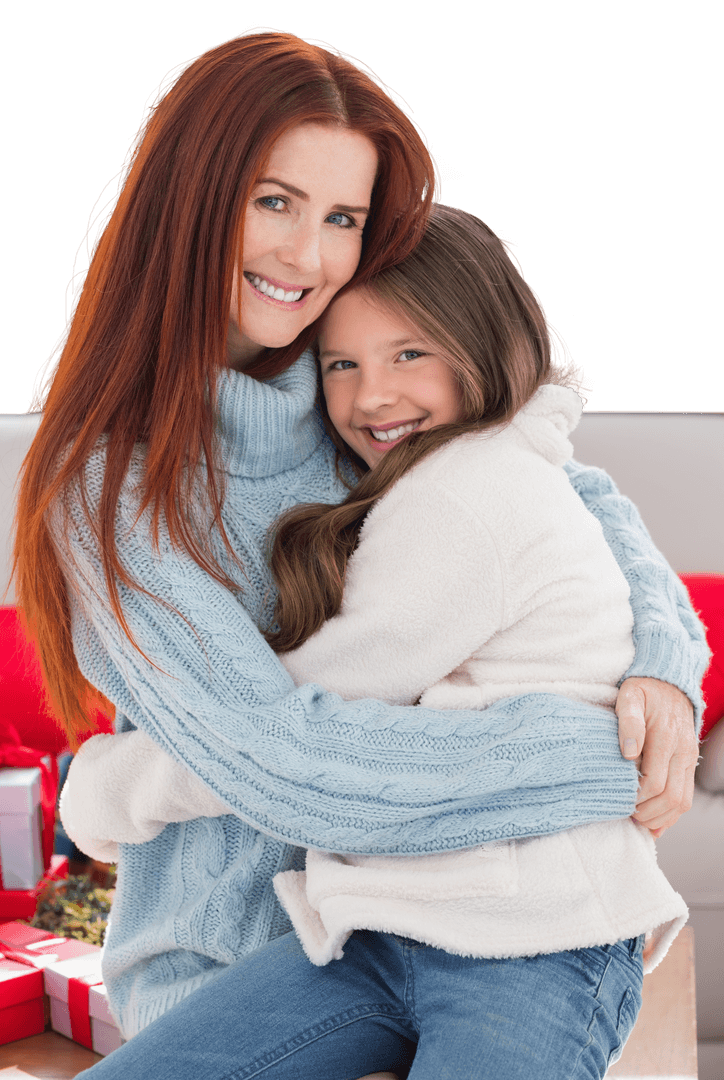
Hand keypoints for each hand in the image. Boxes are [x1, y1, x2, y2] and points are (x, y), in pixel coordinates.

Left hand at [615, 677, 698, 837]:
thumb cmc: (643, 690)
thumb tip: (628, 754)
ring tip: (637, 819)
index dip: (637, 798)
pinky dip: (671, 814)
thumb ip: (628, 723)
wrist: (669, 682)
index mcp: (666, 736)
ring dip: (660, 817)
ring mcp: (688, 758)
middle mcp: (682, 751)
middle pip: (670, 797)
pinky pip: (686, 796)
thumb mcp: (629, 696)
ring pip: (682, 802)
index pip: (655, 782)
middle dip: (647, 812)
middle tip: (626, 814)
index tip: (620, 800)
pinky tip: (654, 822)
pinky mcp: (689, 763)